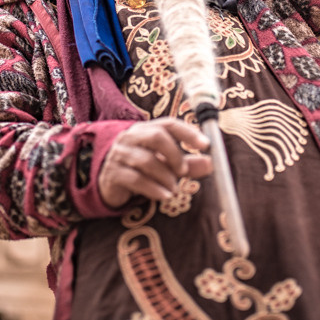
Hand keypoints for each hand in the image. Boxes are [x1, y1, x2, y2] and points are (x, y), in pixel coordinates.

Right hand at [99, 117, 213, 208]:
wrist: (108, 182)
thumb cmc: (141, 169)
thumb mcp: (165, 164)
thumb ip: (187, 163)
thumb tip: (211, 163)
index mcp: (146, 130)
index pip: (168, 124)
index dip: (188, 133)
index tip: (206, 145)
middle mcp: (131, 138)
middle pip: (156, 137)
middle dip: (174, 154)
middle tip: (184, 171)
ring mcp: (120, 155)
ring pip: (146, 160)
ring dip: (166, 176)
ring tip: (174, 189)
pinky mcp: (113, 174)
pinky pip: (135, 179)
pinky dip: (153, 189)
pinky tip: (164, 195)